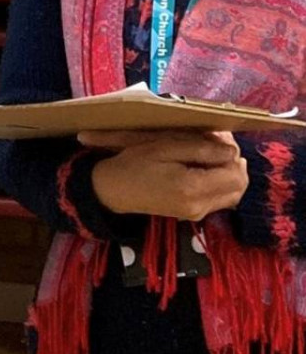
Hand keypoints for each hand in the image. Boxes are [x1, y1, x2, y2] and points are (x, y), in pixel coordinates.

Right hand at [82, 130, 247, 221]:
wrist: (114, 190)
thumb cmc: (135, 163)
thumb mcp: (165, 147)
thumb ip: (200, 149)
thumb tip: (231, 151)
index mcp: (193, 188)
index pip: (235, 174)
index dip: (233, 154)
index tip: (219, 138)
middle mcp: (200, 206)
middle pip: (239, 186)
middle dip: (234, 164)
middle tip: (217, 145)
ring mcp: (198, 213)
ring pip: (233, 194)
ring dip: (229, 174)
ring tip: (211, 157)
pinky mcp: (194, 215)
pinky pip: (221, 200)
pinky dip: (221, 184)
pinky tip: (204, 171)